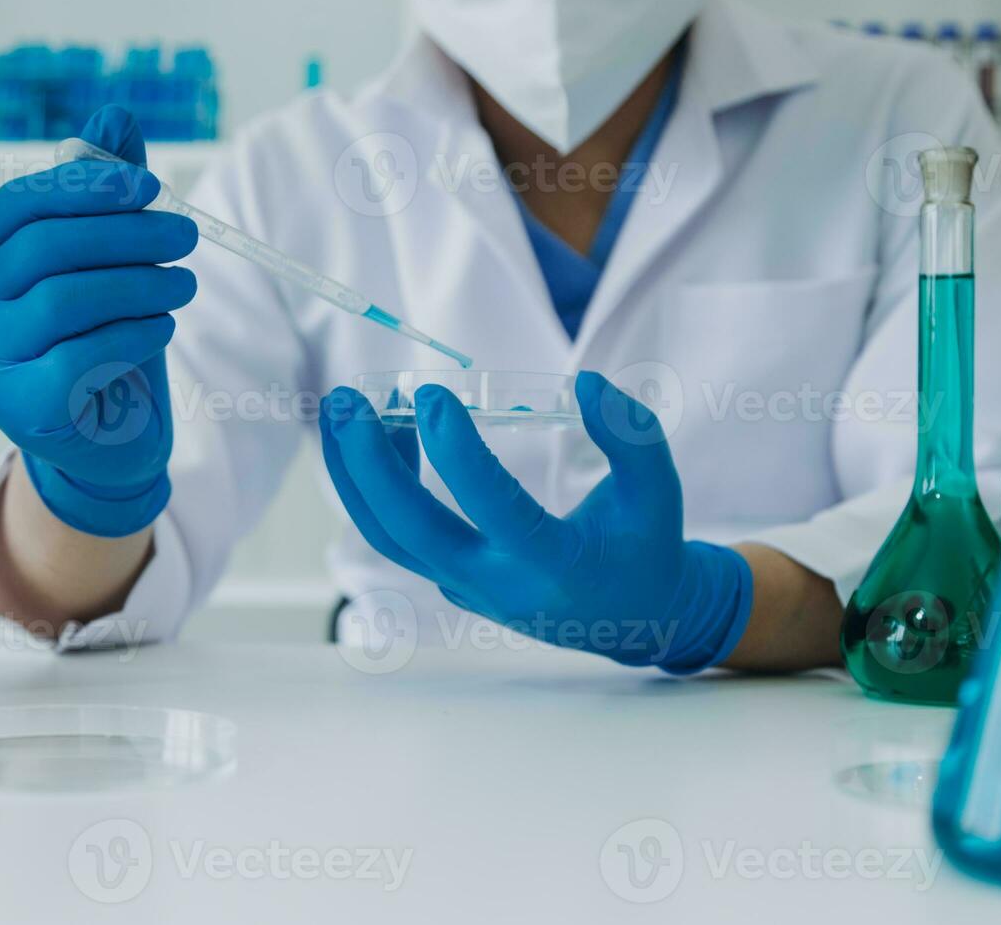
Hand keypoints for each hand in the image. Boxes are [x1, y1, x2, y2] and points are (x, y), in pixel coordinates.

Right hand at [0, 106, 198, 536]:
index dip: (86, 186)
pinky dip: (133, 333)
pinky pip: (80, 356)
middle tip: (187, 237)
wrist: (103, 440)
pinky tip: (163, 327)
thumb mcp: (106, 264)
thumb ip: (106, 194)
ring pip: (64, 300)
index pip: (20, 204)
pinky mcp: (19, 407)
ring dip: (139, 284)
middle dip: (127, 234)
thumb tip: (115, 114)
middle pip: (46, 247)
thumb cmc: (99, 340)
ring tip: (185, 284)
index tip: (149, 187)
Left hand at [320, 373, 753, 670]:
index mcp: (555, 565)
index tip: (432, 394)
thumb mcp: (657, 489)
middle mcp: (500, 586)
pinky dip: (377, 488)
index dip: (458, 452)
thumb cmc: (646, 545)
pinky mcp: (453, 583)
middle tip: (348, 403)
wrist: (635, 616)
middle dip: (369, 467)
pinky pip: (399, 538)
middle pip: (411, 534)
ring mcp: (468, 590)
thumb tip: (585, 383)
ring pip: (390, 540)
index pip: (496, 509)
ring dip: (356, 477)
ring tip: (343, 410)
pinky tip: (384, 433)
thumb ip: (631, 434)